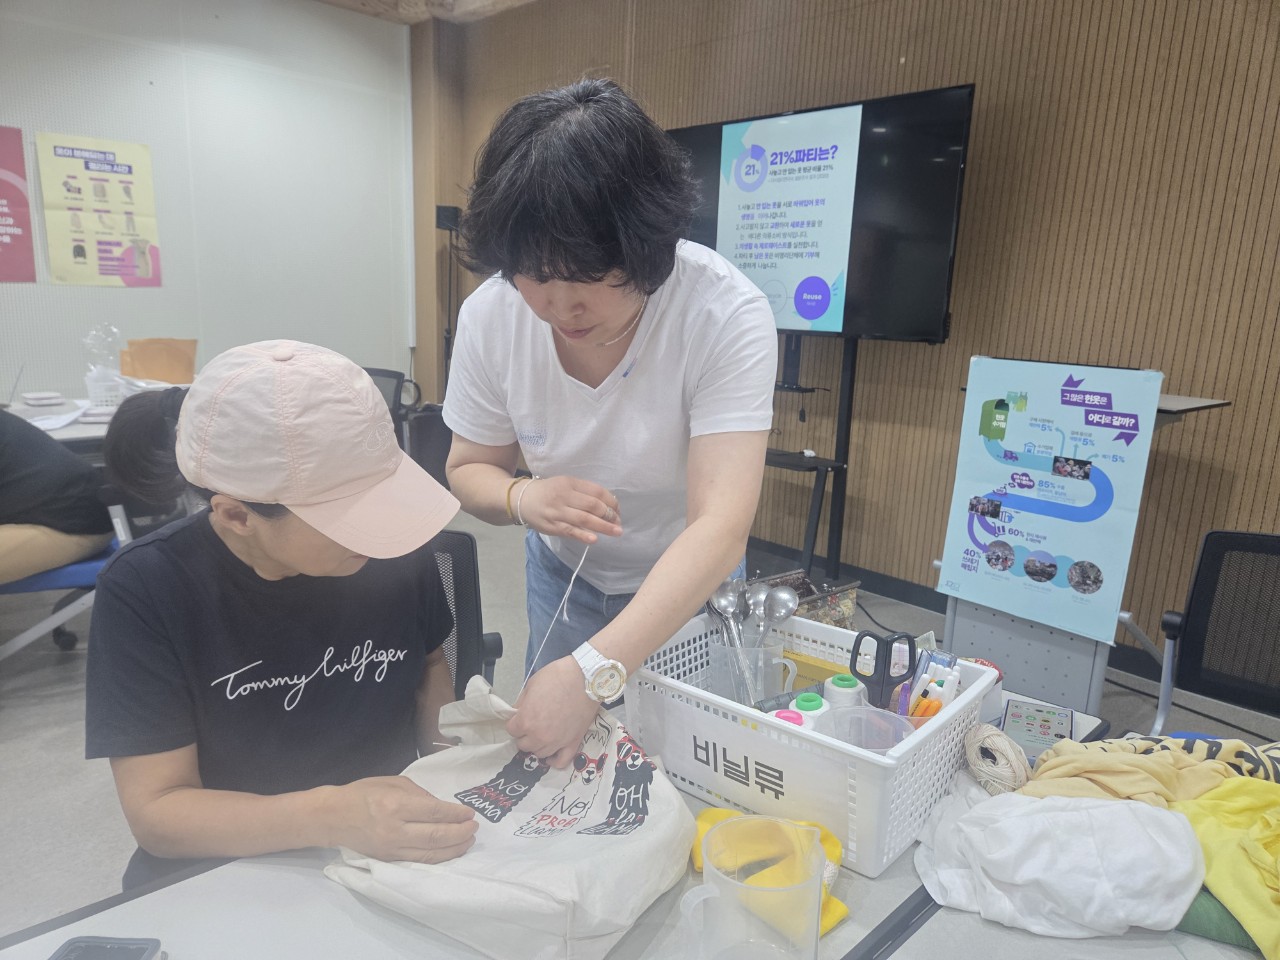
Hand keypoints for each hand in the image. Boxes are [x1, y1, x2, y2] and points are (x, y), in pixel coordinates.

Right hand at [327, 776, 476, 862]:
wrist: (332, 817)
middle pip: (436, 836)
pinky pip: (419, 861)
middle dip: (461, 833)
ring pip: (431, 854)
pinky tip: (451, 852)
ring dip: (455, 848)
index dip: (456, 814)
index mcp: (395, 806)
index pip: (434, 813)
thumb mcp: (392, 783)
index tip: (470, 813)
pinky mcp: (389, 860)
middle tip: (475, 827)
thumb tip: (441, 808)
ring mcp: (392, 849)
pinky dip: (439, 858)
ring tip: (469, 841)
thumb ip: (419, 794)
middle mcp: (395, 830)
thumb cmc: (363, 794)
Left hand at [507, 656, 600, 767]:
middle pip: (523, 745)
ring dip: (538, 745)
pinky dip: (554, 760)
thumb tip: (518, 714)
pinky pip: (561, 761)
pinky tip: (551, 754)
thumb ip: (521, 703)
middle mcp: (539, 736)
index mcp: (526, 721)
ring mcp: (557, 742)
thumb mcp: (531, 685)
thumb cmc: (557, 677)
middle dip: (524, 734)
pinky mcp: (573, 744)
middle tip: (531, 723)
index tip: (520, 716)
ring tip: (543, 734)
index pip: (511, 729)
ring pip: (539, 754)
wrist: (586, 678)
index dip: (515, 721)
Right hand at [518, 475, 622, 544]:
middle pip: (593, 505)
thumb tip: (608, 505)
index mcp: (570, 483)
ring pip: (584, 518)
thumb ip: (584, 492)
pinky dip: (583, 535)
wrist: (522, 499)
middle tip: (618, 523)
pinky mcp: (553, 526)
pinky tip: (594, 539)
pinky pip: (570, 531)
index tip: (618, 510)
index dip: (611, 502)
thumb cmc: (549, 492)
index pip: (597, 491)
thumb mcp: (565, 484)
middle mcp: (565, 496)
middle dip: (610, 515)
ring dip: (603, 526)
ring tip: (616, 531)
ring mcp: (558, 511)